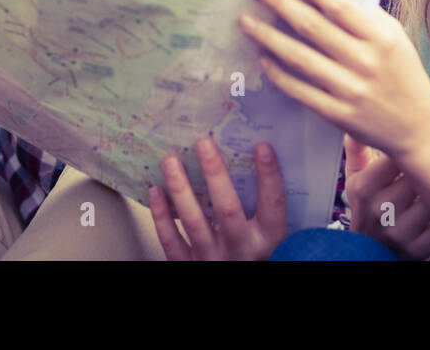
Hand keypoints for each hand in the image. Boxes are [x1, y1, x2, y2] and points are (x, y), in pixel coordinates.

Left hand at [148, 137, 286, 259]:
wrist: (238, 286)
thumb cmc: (253, 252)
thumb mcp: (267, 233)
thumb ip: (262, 204)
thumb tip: (252, 155)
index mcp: (267, 239)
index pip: (273, 205)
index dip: (269, 176)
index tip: (261, 146)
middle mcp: (241, 249)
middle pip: (227, 209)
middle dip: (215, 174)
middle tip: (203, 142)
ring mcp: (213, 258)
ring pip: (194, 222)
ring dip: (181, 189)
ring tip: (171, 161)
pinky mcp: (189, 265)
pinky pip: (171, 241)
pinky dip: (161, 215)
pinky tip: (155, 191)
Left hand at [241, 0, 429, 160]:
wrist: (418, 128)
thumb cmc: (404, 75)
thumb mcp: (395, 38)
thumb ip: (365, 16)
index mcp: (381, 37)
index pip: (339, 5)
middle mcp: (365, 62)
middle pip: (313, 27)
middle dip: (280, 2)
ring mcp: (350, 90)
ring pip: (300, 58)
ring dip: (269, 37)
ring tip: (246, 20)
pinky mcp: (338, 114)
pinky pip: (300, 91)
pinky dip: (279, 74)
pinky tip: (262, 58)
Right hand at [344, 135, 429, 259]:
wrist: (369, 251)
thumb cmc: (368, 209)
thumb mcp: (355, 180)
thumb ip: (356, 149)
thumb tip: (356, 121)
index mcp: (363, 187)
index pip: (396, 157)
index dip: (413, 149)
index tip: (422, 142)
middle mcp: (378, 210)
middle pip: (418, 177)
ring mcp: (398, 233)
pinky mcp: (418, 250)